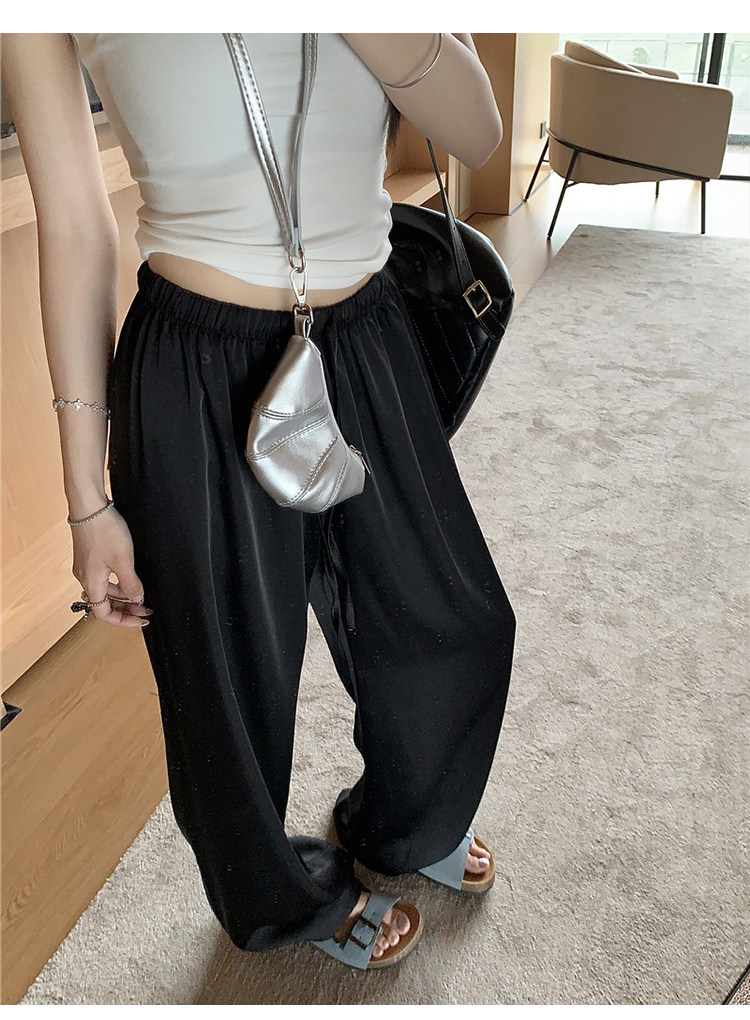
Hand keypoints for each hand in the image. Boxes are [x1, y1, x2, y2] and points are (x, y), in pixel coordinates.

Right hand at [70, 505, 152, 627]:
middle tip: (146, 609)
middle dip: (126, 608)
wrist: (89, 506)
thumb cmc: (103, 530)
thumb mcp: (124, 560)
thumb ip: (131, 583)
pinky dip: (117, 582)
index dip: (123, 620)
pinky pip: (104, 577)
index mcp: (92, 583)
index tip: (140, 620)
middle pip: (105, 603)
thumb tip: (137, 599)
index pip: (104, 614)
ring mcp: (87, 566)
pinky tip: (130, 577)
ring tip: (141, 594)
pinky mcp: (90, 556)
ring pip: (105, 590)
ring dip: (123, 595)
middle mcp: (85, 578)